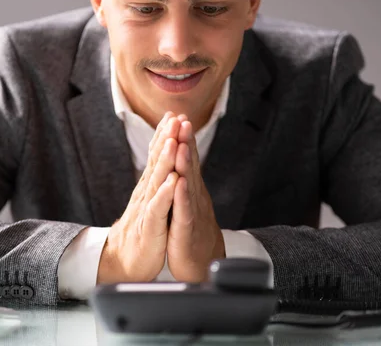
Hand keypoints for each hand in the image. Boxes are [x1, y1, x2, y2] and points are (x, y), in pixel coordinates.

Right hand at [97, 112, 179, 282]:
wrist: (124, 260)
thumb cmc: (143, 229)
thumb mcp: (151, 201)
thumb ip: (156, 179)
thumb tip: (161, 158)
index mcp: (150, 186)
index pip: (158, 156)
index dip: (165, 135)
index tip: (174, 114)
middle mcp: (147, 193)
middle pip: (158, 161)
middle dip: (167, 138)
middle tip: (174, 118)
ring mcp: (148, 208)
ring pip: (157, 180)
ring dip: (165, 160)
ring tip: (173, 141)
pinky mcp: (150, 226)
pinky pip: (158, 208)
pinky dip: (165, 194)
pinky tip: (172, 181)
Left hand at [167, 117, 224, 281]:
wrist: (202, 265)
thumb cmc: (193, 233)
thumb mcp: (187, 203)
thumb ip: (186, 181)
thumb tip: (182, 159)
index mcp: (191, 190)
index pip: (187, 160)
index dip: (184, 138)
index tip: (178, 117)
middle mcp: (194, 197)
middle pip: (190, 166)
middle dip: (186, 142)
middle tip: (183, 120)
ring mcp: (191, 213)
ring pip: (188, 184)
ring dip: (185, 163)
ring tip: (181, 143)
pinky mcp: (186, 231)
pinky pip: (183, 211)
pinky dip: (180, 196)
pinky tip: (178, 183)